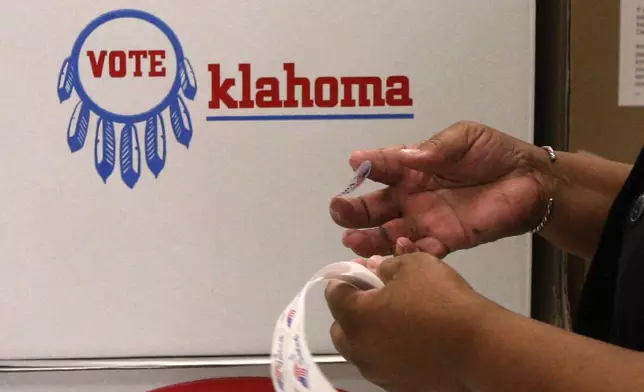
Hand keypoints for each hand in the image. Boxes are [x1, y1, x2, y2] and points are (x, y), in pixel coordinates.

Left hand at [325, 249, 488, 391]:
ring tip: (397, 318)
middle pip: (341, 326)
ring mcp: (378, 372)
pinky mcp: (398, 386)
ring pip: (361, 349)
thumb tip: (376, 268)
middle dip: (353, 309)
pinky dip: (389, 351)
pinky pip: (383, 364)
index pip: (334, 293)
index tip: (364, 271)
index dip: (347, 277)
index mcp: (355, 317)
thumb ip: (387, 265)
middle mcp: (359, 349)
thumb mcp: (414, 265)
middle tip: (378, 296)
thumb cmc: (442, 301)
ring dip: (370, 332)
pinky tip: (412, 340)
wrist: (479, 347)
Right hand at [329, 121, 553, 256]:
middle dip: (355, 210)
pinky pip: (421, 250)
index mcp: (413, 168)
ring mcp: (427, 221)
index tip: (354, 163)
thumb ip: (435, 148)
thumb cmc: (493, 154)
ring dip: (370, 238)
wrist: (530, 182)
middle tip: (338, 210)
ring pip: (390, 233)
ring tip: (351, 239)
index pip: (384, 166)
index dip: (368, 165)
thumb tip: (406, 156)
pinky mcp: (447, 241)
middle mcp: (413, 196)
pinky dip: (406, 253)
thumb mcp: (463, 137)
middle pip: (376, 206)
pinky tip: (396, 249)